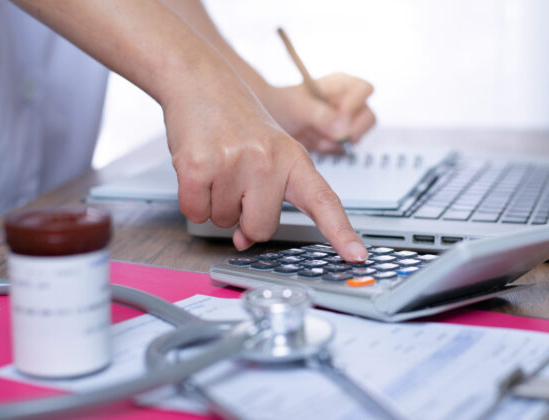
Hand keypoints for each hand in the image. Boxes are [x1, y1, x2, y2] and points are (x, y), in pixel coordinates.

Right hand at [162, 66, 367, 261]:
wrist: (200, 81)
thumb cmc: (238, 121)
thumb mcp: (268, 154)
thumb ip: (267, 199)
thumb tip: (244, 240)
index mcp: (294, 159)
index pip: (323, 201)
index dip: (340, 232)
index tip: (356, 256)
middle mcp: (269, 161)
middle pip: (261, 228)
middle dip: (243, 216)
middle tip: (237, 180)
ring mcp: (234, 163)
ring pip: (223, 221)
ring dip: (216, 203)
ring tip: (218, 166)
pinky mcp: (199, 166)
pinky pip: (195, 212)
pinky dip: (193, 201)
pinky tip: (198, 170)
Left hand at [261, 73, 375, 152]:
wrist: (273, 119)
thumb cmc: (283, 104)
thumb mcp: (297, 106)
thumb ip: (320, 115)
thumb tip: (342, 129)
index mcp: (341, 84)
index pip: (364, 90)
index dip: (354, 105)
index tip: (339, 118)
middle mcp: (348, 102)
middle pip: (368, 117)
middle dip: (349, 130)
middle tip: (329, 134)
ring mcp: (347, 121)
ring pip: (358, 135)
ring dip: (336, 142)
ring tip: (315, 136)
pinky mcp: (341, 138)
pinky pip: (345, 149)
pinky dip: (330, 150)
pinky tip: (314, 142)